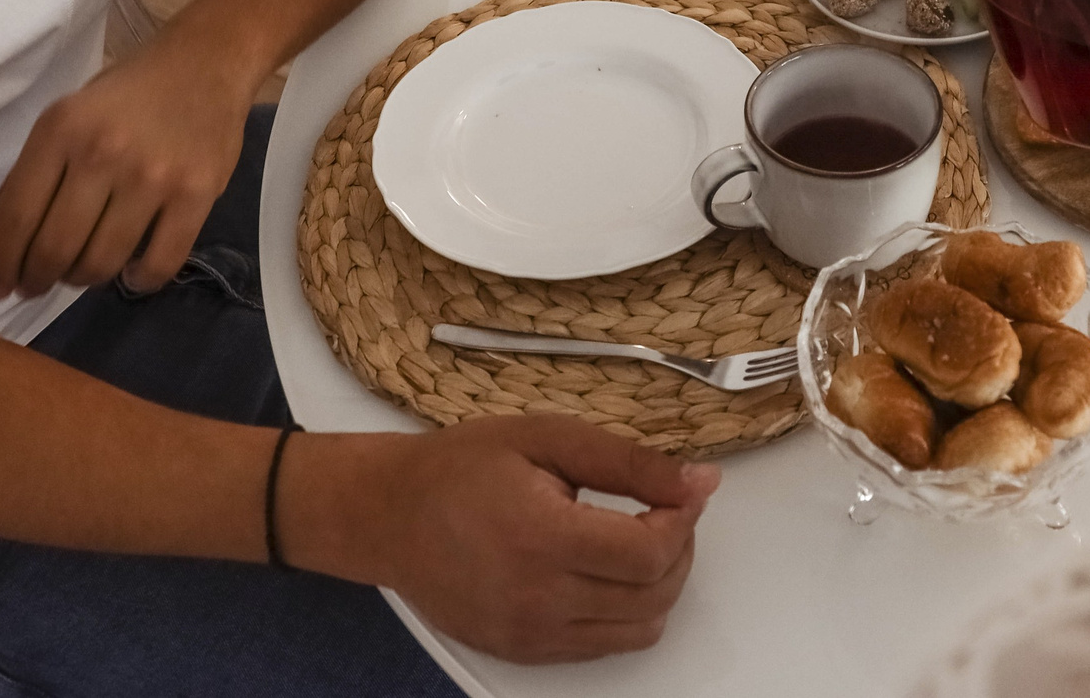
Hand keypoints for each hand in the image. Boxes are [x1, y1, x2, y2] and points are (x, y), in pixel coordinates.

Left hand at [0, 34, 252, 298]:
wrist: (207, 61)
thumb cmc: (126, 95)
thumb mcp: (62, 125)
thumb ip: (16, 188)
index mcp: (60, 130)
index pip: (16, 217)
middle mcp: (103, 152)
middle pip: (55, 248)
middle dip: (36, 280)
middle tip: (37, 285)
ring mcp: (153, 175)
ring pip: (102, 262)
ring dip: (83, 280)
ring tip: (82, 271)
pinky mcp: (197, 192)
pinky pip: (160, 262)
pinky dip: (139, 281)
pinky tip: (131, 273)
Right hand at [295, 418, 720, 662]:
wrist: (389, 516)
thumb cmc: (461, 468)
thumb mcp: (548, 438)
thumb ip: (628, 462)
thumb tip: (700, 481)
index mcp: (541, 538)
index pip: (650, 555)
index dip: (683, 520)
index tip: (682, 490)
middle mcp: (537, 599)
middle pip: (654, 596)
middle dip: (679, 548)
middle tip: (667, 508)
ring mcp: (530, 635)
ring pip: (639, 630)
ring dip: (659, 585)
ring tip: (639, 539)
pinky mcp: (524, 652)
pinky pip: (604, 646)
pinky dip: (626, 612)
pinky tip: (607, 569)